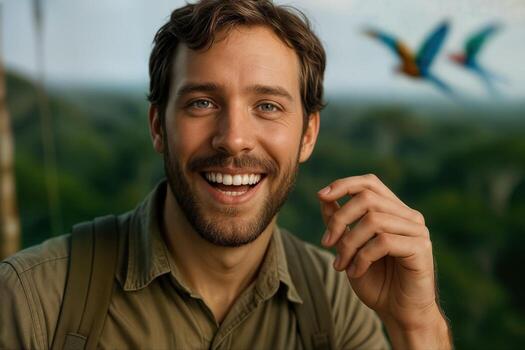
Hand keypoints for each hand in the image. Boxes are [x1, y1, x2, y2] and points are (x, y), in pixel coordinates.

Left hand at [318, 174, 449, 344]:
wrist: (400, 314)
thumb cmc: (376, 281)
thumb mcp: (349, 248)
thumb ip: (340, 222)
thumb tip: (324, 197)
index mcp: (394, 211)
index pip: (370, 183)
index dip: (344, 184)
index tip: (321, 196)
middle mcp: (408, 216)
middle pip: (367, 198)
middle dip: (339, 219)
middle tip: (326, 243)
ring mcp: (417, 230)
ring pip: (373, 220)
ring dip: (349, 243)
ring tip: (340, 264)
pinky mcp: (421, 248)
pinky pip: (383, 242)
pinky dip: (362, 257)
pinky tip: (355, 272)